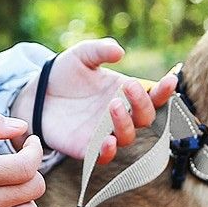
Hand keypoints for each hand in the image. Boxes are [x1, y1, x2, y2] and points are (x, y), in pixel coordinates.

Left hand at [11, 38, 178, 164]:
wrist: (37, 95)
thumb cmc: (64, 74)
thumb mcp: (81, 55)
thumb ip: (99, 50)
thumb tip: (119, 52)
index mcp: (125, 94)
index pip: (153, 96)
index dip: (164, 91)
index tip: (170, 80)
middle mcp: (120, 115)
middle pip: (145, 118)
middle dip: (142, 104)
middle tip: (129, 88)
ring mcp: (105, 133)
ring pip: (128, 137)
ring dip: (125, 123)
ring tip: (113, 104)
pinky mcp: (87, 149)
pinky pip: (104, 156)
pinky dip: (109, 152)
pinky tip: (107, 141)